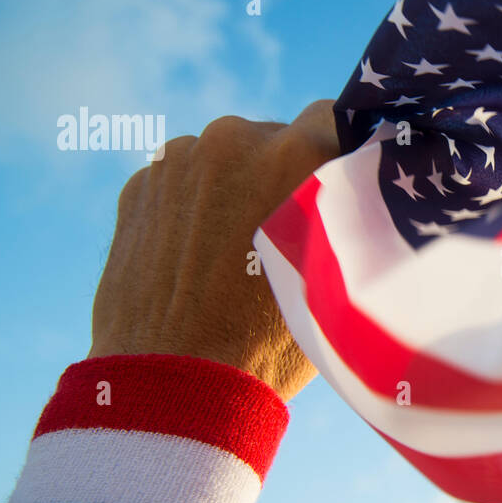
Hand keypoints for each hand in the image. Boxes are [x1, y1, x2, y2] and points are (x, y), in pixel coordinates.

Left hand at [89, 100, 336, 400]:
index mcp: (295, 153)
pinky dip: (192, 211)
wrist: (170, 385)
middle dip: (282, 176)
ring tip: (235, 259)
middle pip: (273, 139)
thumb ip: (350, 218)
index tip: (339, 191)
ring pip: (223, 161)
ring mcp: (177, 159)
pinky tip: (197, 264)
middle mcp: (234, 138)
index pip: (333, 117)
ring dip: (234, 191)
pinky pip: (181, 183)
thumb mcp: (338, 277)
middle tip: (285, 239)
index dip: (339, 153)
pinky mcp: (137, 186)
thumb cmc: (271, 343)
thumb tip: (365, 189)